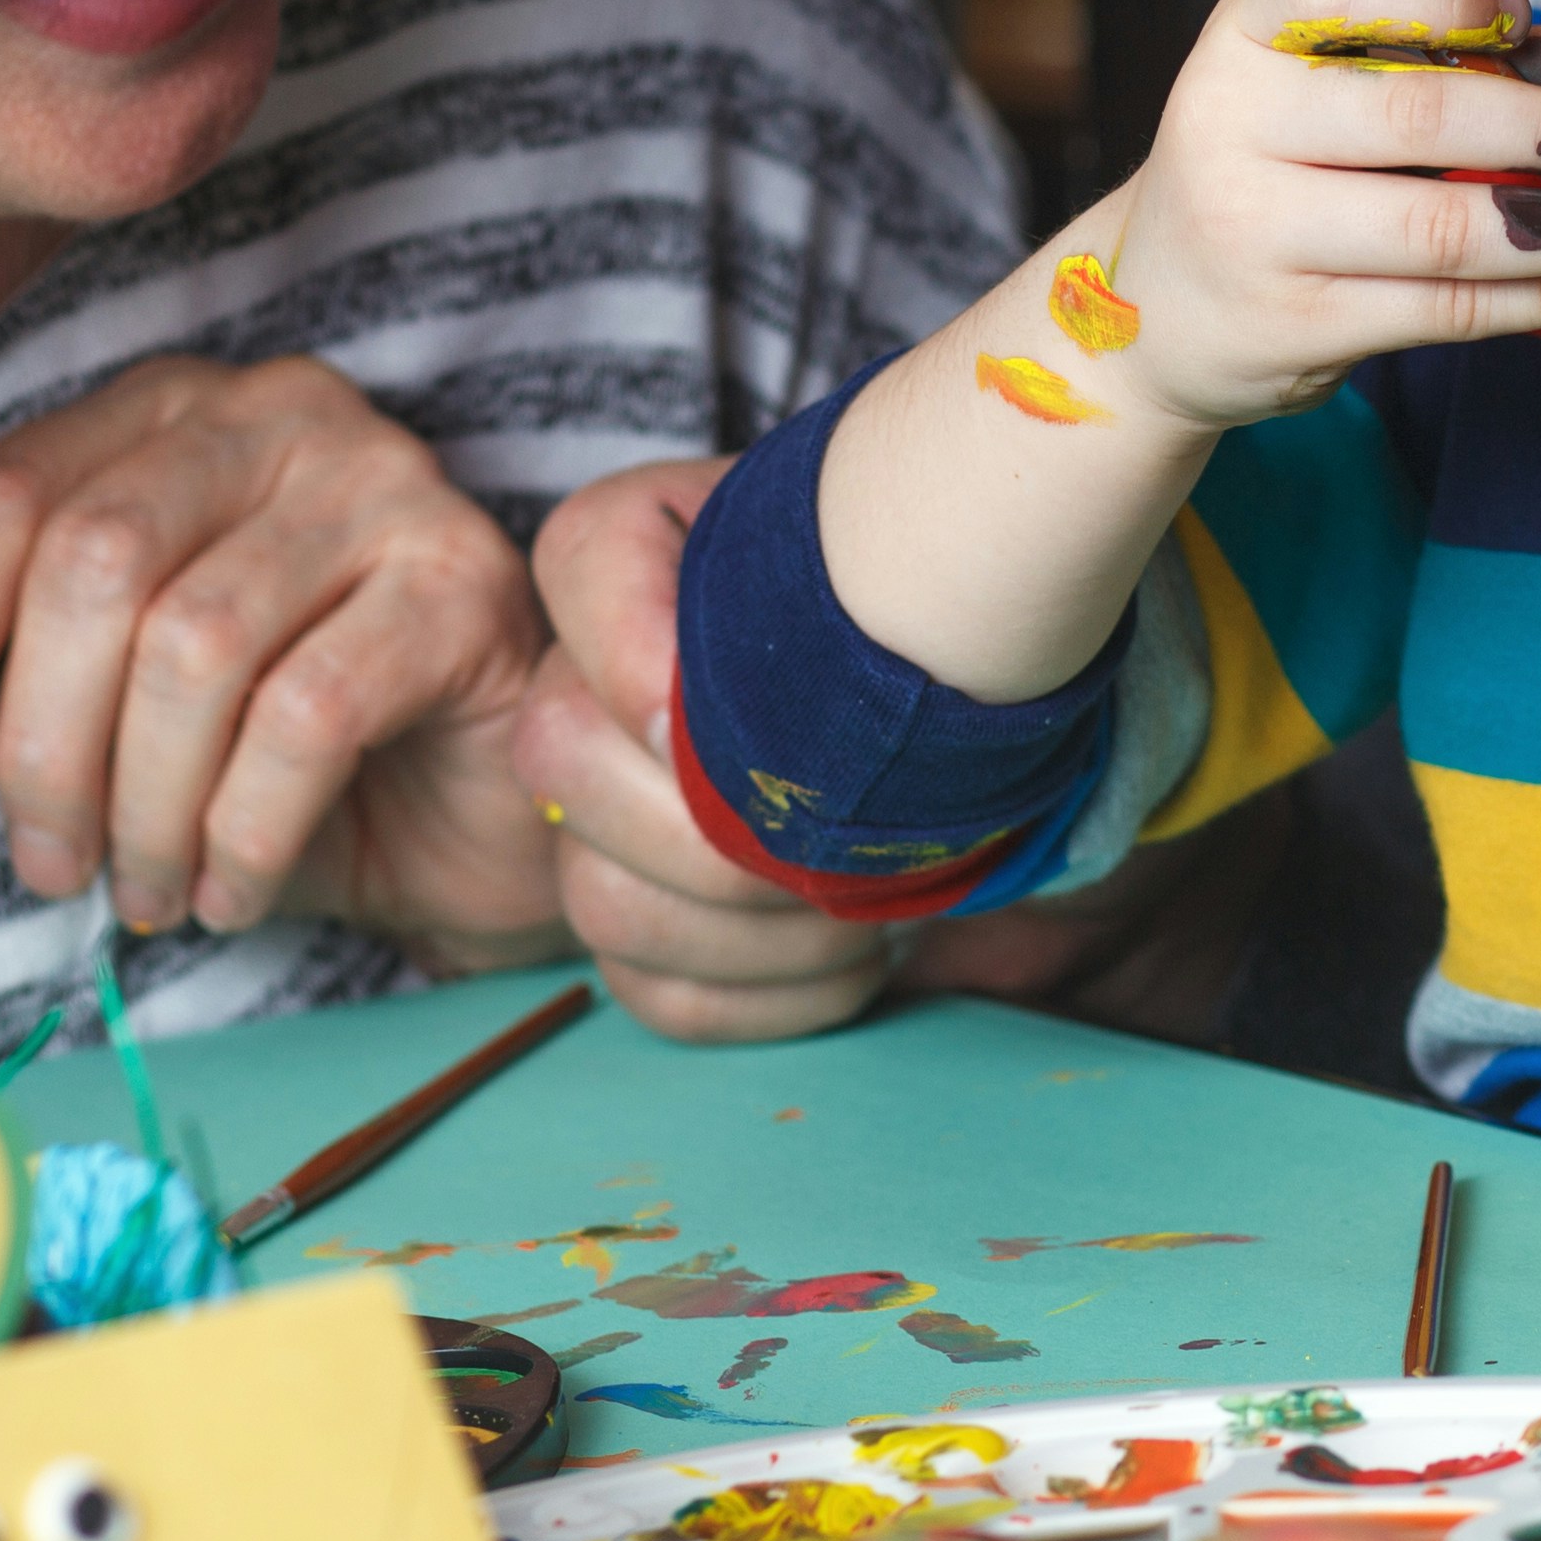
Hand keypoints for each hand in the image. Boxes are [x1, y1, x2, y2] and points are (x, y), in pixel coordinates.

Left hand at [0, 355, 553, 960]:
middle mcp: (275, 416)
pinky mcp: (463, 581)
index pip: (0, 498)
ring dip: (144, 807)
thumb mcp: (111, 716)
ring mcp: (384, 483)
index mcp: (165, 417)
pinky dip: (242, 831)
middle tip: (49, 867)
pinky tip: (232, 885)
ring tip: (145, 891)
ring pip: (195, 644)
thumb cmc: (281, 756)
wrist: (475, 813)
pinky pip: (306, 712)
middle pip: (92, 561)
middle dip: (43, 747)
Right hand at [514, 460, 893, 1042]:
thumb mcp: (933, 571)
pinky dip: (767, 997)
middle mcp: (592, 671)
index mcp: (657, 544)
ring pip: (602, 899)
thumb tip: (838, 690)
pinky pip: (654, 992)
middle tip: (848, 838)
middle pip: (562, 752)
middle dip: (723, 829)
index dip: (648, 648)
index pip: (587, 556)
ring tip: (872, 905)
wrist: (978, 728)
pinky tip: (855, 957)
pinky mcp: (635, 915)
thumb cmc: (948, 630)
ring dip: (758, 932)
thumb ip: (901, 577)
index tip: (766, 712)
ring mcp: (598, 810)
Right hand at [1075, 0, 1540, 429]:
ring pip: (1446, 231)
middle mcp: (1231, 126)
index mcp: (1240, 35)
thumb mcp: (1311, 85)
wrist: (1155, 307)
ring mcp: (1257, 235)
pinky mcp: (1297, 327)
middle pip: (1420, 117)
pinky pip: (1447, 313)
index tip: (1526, 18)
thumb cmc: (1274, 167)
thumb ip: (1426, 59)